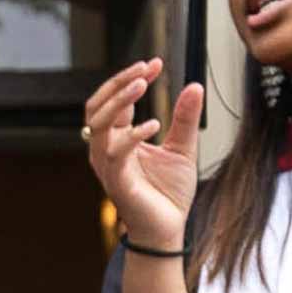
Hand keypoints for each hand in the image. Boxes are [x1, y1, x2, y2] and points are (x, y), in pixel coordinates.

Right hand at [83, 59, 199, 252]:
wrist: (167, 228)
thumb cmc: (168, 193)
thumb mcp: (183, 147)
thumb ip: (185, 118)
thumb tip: (194, 86)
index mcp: (117, 139)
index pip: (112, 101)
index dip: (129, 78)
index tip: (155, 63)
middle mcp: (105, 150)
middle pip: (96, 106)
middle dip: (118, 82)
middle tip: (145, 68)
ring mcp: (107, 165)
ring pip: (98, 123)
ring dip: (119, 100)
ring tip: (143, 85)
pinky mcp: (117, 181)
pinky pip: (116, 152)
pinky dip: (132, 134)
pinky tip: (154, 124)